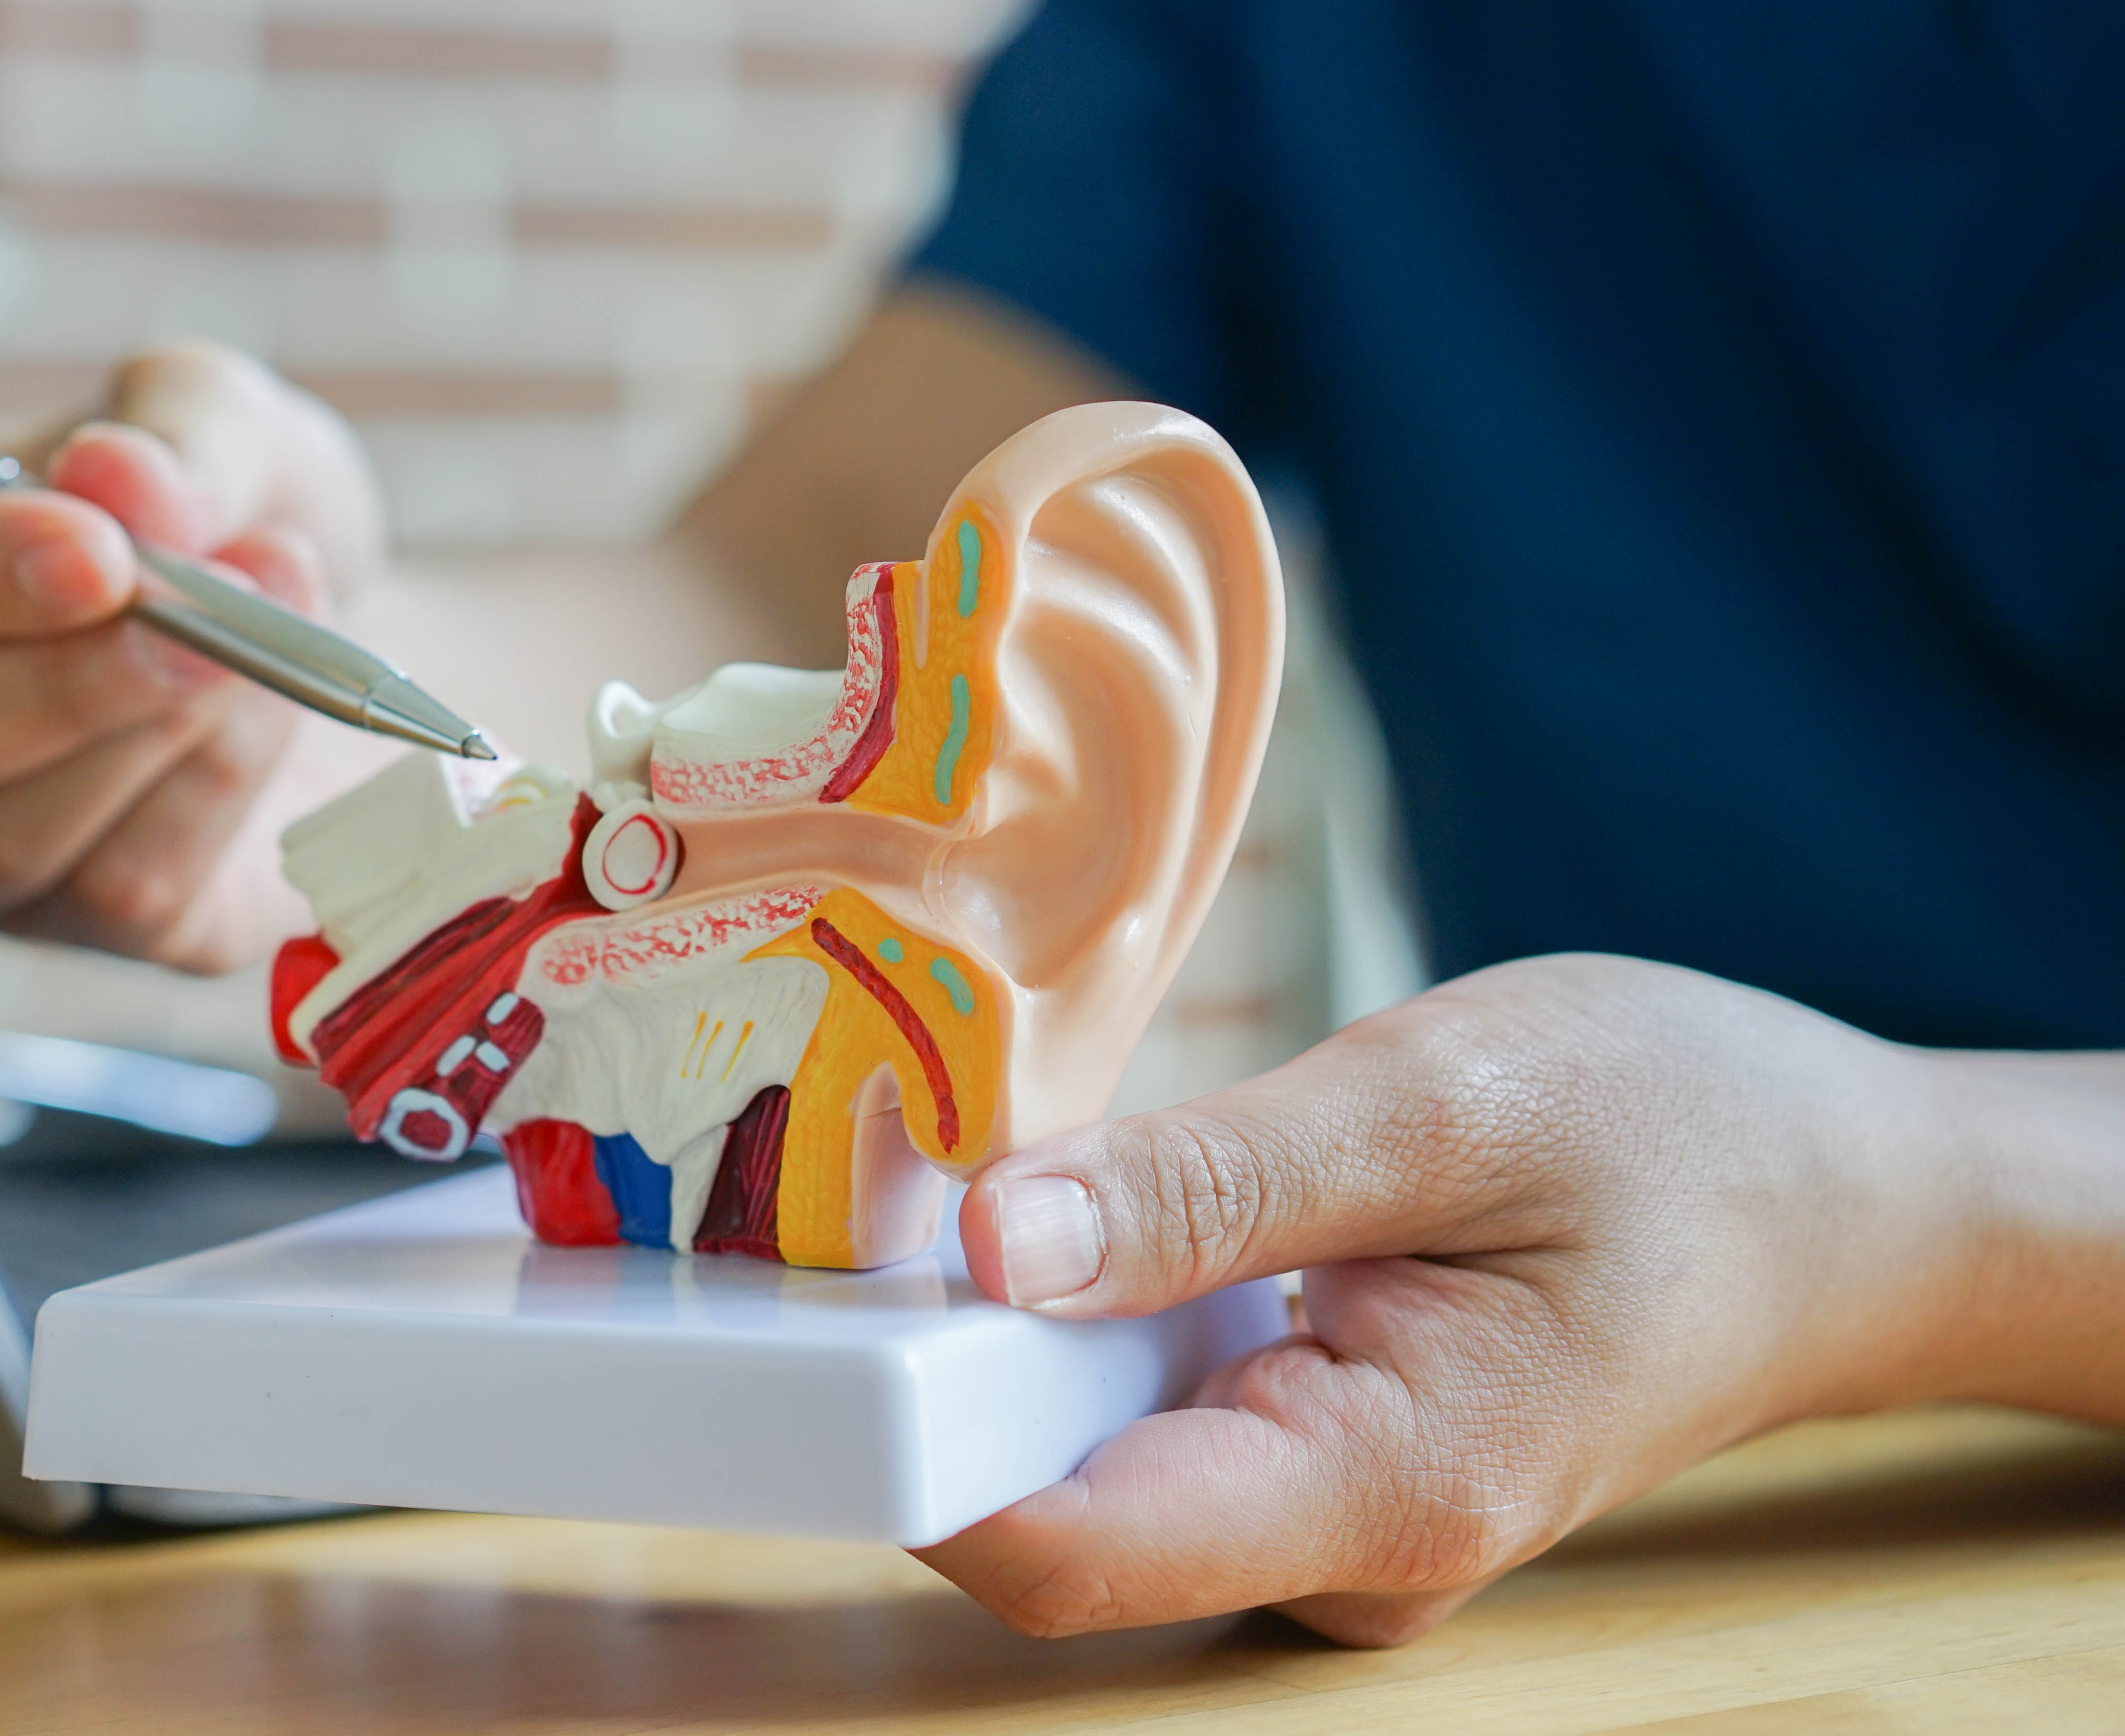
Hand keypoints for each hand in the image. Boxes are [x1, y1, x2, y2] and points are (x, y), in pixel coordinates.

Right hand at [0, 344, 384, 969]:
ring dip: (149, 741)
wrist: (337, 627)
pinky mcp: (62, 923)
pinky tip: (271, 724)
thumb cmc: (226, 511)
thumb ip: (170, 433)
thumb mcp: (219, 419)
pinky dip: (211, 802)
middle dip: (51, 687)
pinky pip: (114, 895)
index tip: (101, 551)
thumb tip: (116, 475)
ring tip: (265, 656)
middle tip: (197, 626)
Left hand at [921, 954, 2032, 1645]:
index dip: (911, 1446)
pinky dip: (1076, 1325)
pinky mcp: (1305, 1452)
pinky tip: (1059, 1218)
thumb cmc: (1677, 1130)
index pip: (1069, 1549)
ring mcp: (1316, 1512)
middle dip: (934, 1373)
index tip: (816, 1314)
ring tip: (950, 1181)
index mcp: (1382, 1489)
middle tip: (848, 1198)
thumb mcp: (1442, 1104)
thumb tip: (989, 1241)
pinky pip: (1139, 1416)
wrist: (1836, 1198)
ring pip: (1084, 1455)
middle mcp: (1333, 1549)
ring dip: (999, 1340)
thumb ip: (1206, 1187)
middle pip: (1052, 1508)